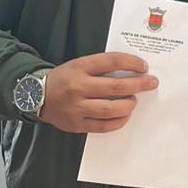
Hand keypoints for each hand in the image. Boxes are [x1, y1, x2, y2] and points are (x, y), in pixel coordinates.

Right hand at [38, 52, 158, 133]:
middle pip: (115, 87)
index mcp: (80, 67)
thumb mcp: (79, 64)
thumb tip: (131, 70)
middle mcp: (78, 87)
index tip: (143, 66)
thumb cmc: (64, 79)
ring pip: (110, 109)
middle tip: (151, 83)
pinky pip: (103, 126)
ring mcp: (77, 107)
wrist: (36, 95)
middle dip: (138, 84)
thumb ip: (101, 67)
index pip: (111, 61)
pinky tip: (124, 116)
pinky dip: (118, 122)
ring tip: (134, 101)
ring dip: (128, 105)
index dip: (131, 63)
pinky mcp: (77, 124)